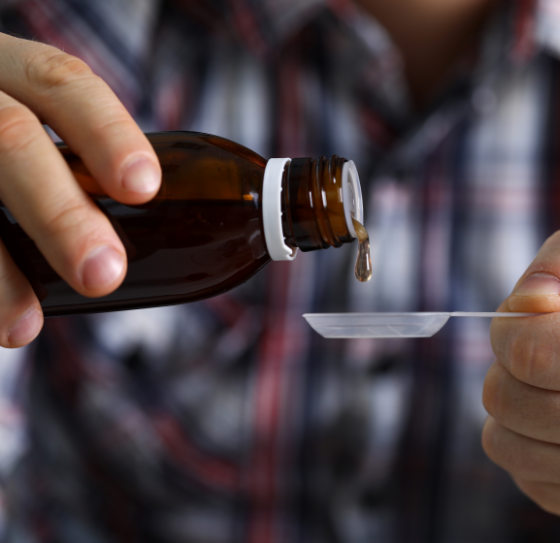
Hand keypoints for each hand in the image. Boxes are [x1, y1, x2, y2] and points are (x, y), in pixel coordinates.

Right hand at [0, 33, 159, 346]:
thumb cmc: (5, 150)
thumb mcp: (31, 129)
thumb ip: (80, 163)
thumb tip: (188, 229)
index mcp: (9, 71)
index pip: (61, 82)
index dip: (105, 131)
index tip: (144, 187)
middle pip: (9, 137)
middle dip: (58, 212)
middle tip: (103, 274)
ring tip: (25, 327)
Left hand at [483, 227, 559, 540]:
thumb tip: (524, 301)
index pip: (533, 351)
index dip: (509, 327)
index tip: (527, 319)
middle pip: (509, 399)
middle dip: (508, 366)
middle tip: (546, 352)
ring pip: (503, 444)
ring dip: (513, 410)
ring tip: (558, 388)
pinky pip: (524, 477)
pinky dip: (533, 448)